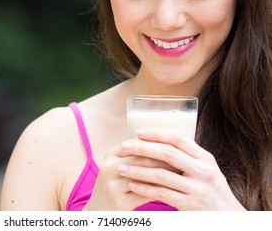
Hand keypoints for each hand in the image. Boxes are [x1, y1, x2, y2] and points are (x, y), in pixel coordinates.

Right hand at [83, 138, 177, 210]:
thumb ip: (136, 155)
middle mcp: (108, 168)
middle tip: (185, 159)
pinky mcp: (119, 202)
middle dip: (167, 159)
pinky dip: (162, 190)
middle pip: (143, 158)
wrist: (98, 211)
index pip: (138, 143)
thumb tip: (166, 142)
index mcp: (110, 155)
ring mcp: (112, 186)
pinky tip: (173, 189)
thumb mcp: (119, 166)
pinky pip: (146, 193)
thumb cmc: (115, 186)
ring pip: (146, 176)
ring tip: (182, 173)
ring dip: (167, 174)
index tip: (178, 145)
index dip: (159, 143)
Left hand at [117, 128, 245, 210]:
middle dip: (143, 148)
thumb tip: (160, 142)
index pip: (179, 138)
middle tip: (124, 146)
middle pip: (168, 153)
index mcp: (205, 158)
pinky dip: (145, 189)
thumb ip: (188, 157)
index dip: (157, 133)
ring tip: (121, 168)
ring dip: (138, 170)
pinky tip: (132, 185)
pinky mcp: (191, 205)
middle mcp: (203, 170)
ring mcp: (198, 189)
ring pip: (162, 174)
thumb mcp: (206, 170)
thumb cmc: (212, 192)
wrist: (229, 219)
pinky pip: (163, 194)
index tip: (138, 132)